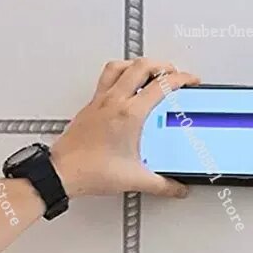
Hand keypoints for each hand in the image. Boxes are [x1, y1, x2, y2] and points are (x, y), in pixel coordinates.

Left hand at [51, 58, 199, 197]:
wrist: (62, 172)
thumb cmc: (89, 171)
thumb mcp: (135, 179)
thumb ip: (162, 185)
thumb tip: (177, 188)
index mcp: (129, 114)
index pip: (162, 85)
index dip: (181, 78)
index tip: (190, 80)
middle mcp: (114, 102)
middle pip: (141, 65)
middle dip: (163, 65)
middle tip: (173, 73)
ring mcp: (99, 101)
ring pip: (119, 66)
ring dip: (138, 64)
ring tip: (149, 72)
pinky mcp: (90, 106)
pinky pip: (106, 79)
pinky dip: (120, 75)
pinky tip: (124, 87)